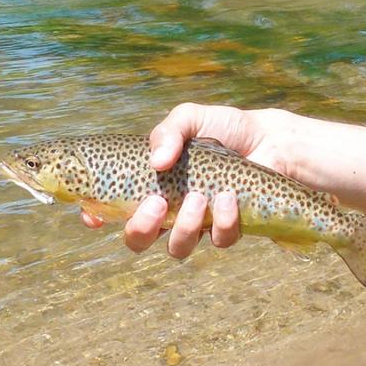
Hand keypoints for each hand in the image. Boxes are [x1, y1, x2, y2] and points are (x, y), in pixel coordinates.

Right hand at [79, 103, 282, 256]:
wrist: (272, 139)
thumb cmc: (225, 129)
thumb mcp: (191, 119)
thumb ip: (168, 132)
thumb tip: (156, 162)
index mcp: (151, 184)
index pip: (112, 209)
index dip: (96, 216)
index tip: (94, 215)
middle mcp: (170, 211)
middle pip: (138, 240)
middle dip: (140, 228)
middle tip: (156, 204)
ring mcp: (198, 224)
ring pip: (177, 247)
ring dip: (185, 226)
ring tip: (198, 198)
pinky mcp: (228, 231)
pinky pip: (219, 240)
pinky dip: (222, 221)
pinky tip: (228, 198)